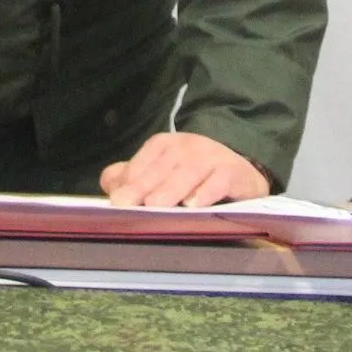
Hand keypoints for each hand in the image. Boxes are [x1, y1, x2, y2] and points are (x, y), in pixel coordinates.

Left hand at [100, 132, 269, 207]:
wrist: (241, 169)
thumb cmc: (194, 174)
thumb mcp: (162, 171)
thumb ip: (134, 177)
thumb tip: (110, 185)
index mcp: (164, 145)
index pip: (143, 162)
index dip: (129, 181)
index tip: (115, 200)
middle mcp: (187, 146)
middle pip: (161, 168)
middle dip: (142, 186)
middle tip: (125, 205)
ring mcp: (211, 157)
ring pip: (188, 173)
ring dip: (170, 189)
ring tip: (154, 206)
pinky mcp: (233, 171)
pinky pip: (219, 181)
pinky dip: (207, 192)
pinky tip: (194, 205)